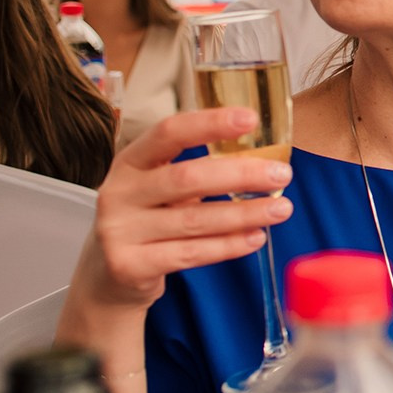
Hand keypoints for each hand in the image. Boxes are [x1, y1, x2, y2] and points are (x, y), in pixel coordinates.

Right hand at [77, 108, 292, 313]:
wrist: (110, 274)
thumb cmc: (150, 219)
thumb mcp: (162, 188)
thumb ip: (200, 171)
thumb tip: (266, 160)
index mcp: (130, 161)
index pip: (168, 133)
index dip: (209, 124)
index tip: (250, 118)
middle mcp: (119, 191)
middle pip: (187, 178)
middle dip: (240, 174)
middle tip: (282, 174)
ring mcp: (119, 230)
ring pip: (194, 220)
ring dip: (244, 213)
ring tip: (281, 209)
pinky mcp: (128, 265)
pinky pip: (190, 253)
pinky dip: (228, 245)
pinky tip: (256, 238)